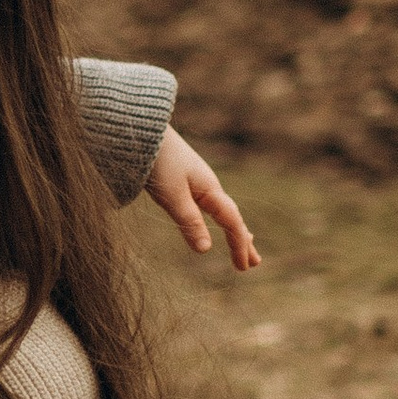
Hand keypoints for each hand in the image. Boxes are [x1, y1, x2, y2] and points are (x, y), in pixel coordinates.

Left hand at [145, 128, 260, 272]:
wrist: (143, 130)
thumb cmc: (157, 162)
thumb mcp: (172, 196)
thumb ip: (189, 222)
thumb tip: (206, 250)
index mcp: (210, 190)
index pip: (232, 222)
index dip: (239, 245)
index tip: (244, 268)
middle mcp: (209, 186)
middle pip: (232, 217)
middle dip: (243, 240)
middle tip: (254, 263)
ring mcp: (199, 181)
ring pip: (223, 210)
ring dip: (235, 229)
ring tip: (247, 243)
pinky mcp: (186, 178)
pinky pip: (211, 204)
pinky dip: (221, 217)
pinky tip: (217, 217)